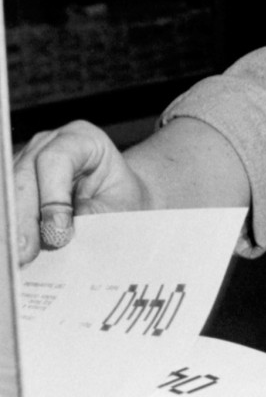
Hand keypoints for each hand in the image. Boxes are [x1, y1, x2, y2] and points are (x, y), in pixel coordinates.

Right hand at [14, 121, 146, 264]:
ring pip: (11, 192)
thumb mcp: (118, 209)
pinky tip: (16, 251)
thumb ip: (91, 217)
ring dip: (15, 226)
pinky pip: (9, 206)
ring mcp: (27, 161)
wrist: (121, 205)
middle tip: (26, 253)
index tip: (58, 232)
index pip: (56, 160)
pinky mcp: (17, 184)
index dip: (53, 197)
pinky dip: (13, 228)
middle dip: (25, 218)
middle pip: (24, 176)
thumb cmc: (123, 203)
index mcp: (81, 139)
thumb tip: (57, 235)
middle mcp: (48, 144)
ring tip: (19, 258)